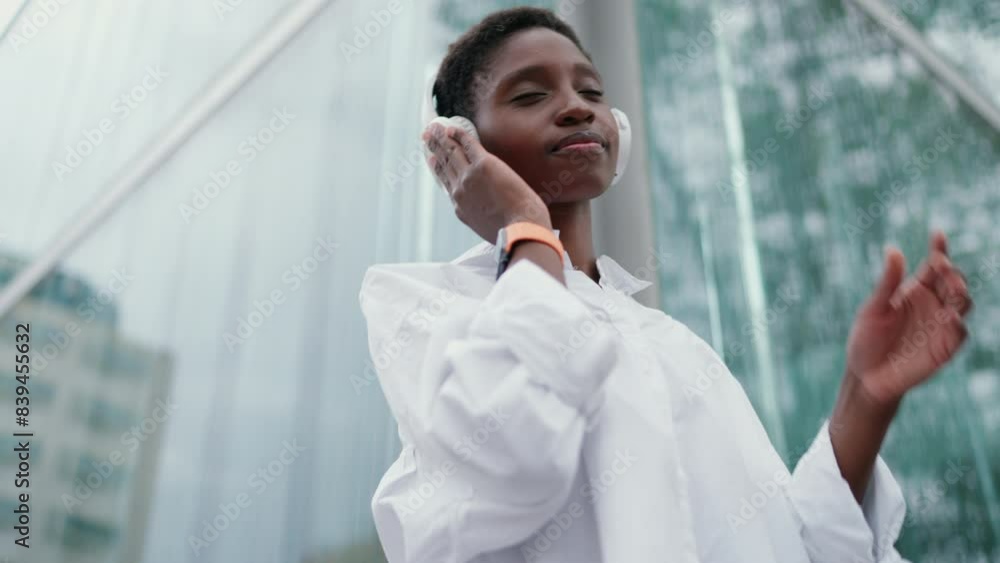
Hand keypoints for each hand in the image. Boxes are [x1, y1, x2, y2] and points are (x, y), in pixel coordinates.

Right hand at [424, 122, 550, 242]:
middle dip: (434, 147)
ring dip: (441, 137)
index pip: (445, 182)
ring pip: (451, 151)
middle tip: (427, 135)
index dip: (437, 167)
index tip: (431, 158)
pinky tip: (452, 127)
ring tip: (434, 127)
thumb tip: (485, 207)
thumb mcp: (486, 226)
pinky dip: (458, 134)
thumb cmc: (511, 231)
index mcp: (460, 206)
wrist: (519, 230)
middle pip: (444, 164)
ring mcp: (470, 177)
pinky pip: (467, 144)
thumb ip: (479, 213)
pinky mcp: (484, 165)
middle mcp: (460, 190)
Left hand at [846, 231, 972, 405]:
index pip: (933, 266)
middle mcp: (933, 304)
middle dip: (951, 272)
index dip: (939, 249)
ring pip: (962, 303)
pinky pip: (959, 332)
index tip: (937, 235)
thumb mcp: (873, 309)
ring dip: (958, 293)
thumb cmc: (866, 340)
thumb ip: (887, 283)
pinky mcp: (945, 347)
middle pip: (952, 281)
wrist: (866, 376)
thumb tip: (892, 249)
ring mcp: (941, 325)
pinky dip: (957, 323)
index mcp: (915, 290)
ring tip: (949, 286)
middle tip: (941, 266)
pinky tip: (950, 316)